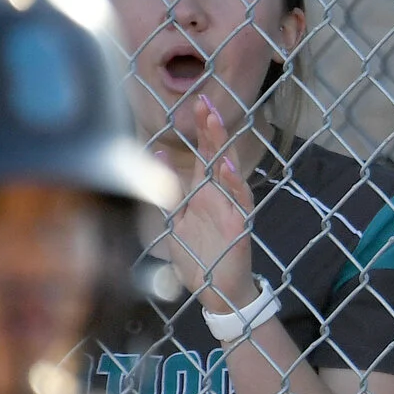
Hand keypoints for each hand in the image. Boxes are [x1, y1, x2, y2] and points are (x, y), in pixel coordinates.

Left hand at [164, 96, 258, 312]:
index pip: (203, 154)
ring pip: (230, 173)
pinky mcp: (239, 226)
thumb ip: (168, 191)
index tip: (198, 102)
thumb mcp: (176, 221)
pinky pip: (240, 201)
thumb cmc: (199, 257)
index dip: (202, 129)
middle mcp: (218, 196)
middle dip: (212, 129)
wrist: (217, 291)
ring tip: (215, 125)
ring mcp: (231, 209)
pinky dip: (233, 184)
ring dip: (222, 148)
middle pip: (217, 155)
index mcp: (203, 193)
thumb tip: (154, 157)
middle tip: (206, 102)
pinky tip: (226, 168)